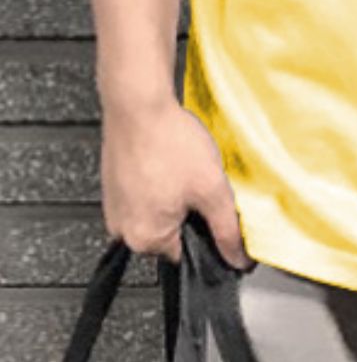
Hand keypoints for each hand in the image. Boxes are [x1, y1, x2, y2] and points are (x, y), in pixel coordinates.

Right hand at [100, 98, 255, 271]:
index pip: (188, 254)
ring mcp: (114, 206)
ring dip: (175, 195)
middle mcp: (122, 230)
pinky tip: (169, 160)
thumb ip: (228, 230)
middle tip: (198, 182)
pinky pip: (144, 194)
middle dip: (190, 211)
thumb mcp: (212, 189)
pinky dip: (159, 181)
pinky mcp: (113, 184)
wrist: (137, 102)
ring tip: (181, 168)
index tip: (212, 206)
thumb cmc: (169, 142)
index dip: (207, 230)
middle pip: (171, 233)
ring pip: (158, 212)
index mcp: (145, 240)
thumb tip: (238, 259)